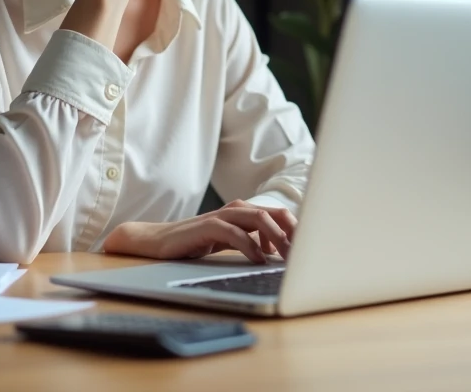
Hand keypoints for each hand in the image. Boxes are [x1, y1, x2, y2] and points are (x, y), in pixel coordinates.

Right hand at [103, 200, 297, 263]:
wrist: (159, 241)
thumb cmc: (197, 242)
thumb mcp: (230, 243)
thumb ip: (254, 244)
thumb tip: (281, 256)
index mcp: (245, 213)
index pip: (279, 215)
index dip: (297, 229)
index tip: (311, 248)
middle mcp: (236, 210)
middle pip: (273, 214)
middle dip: (292, 232)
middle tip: (304, 253)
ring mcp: (222, 216)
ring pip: (258, 219)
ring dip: (276, 238)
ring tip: (288, 257)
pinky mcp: (207, 226)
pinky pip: (235, 233)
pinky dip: (250, 246)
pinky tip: (259, 260)